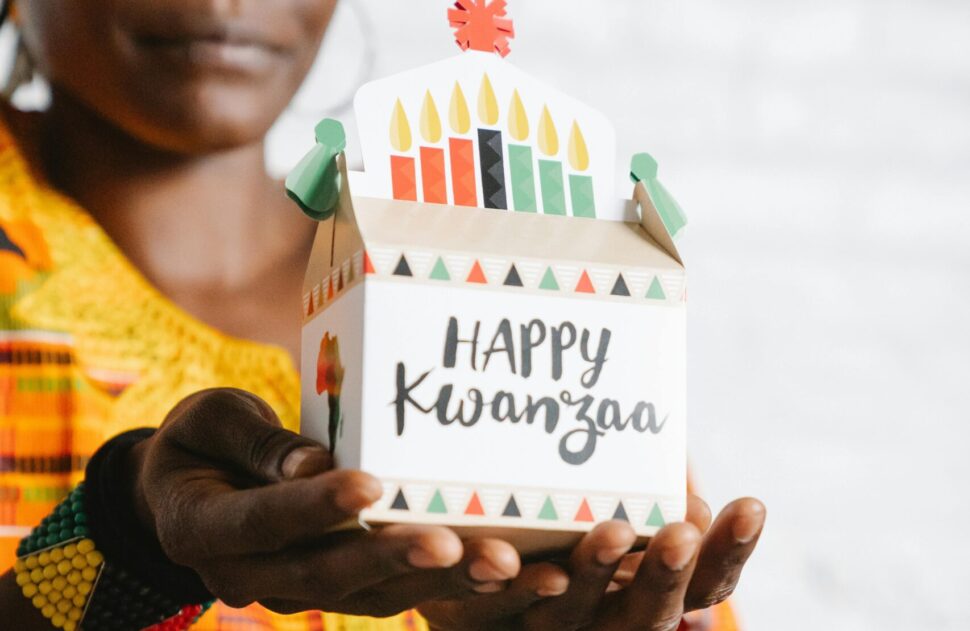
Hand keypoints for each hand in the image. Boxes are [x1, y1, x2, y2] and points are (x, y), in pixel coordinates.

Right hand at [133, 388, 520, 615]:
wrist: (189, 486)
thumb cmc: (202, 438)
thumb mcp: (211, 419)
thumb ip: (258, 441)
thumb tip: (314, 465)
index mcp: (201, 528)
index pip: (264, 522)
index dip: (316, 507)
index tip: (370, 484)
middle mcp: (245, 573)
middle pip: (325, 574)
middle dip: (393, 557)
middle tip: (453, 543)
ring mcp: (290, 588)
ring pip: (366, 594)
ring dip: (436, 582)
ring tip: (500, 564)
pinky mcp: (331, 586)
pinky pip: (386, 592)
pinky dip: (442, 585)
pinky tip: (497, 573)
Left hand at [418, 495, 764, 629]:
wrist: (469, 555)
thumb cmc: (567, 519)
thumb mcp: (619, 497)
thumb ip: (651, 491)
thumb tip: (687, 495)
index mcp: (647, 590)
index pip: (703, 582)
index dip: (729, 551)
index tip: (751, 505)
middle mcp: (605, 617)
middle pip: (648, 613)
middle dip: (667, 573)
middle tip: (681, 531)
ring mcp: (546, 622)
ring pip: (573, 613)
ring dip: (593, 574)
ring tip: (612, 532)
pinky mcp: (481, 615)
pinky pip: (493, 604)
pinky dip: (504, 580)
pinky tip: (505, 555)